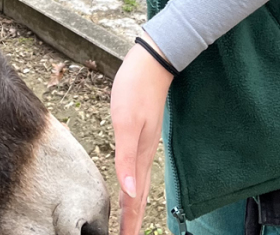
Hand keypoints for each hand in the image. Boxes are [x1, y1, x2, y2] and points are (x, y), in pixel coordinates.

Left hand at [110, 34, 174, 234]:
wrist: (153, 60)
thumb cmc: (136, 88)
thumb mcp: (126, 123)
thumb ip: (126, 159)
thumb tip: (130, 192)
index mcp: (139, 156)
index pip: (134, 199)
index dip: (130, 222)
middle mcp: (143, 154)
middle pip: (138, 195)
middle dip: (133, 220)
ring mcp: (144, 143)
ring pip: (139, 183)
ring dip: (134, 204)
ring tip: (129, 222)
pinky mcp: (141, 132)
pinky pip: (137, 167)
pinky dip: (134, 183)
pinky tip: (131, 184)